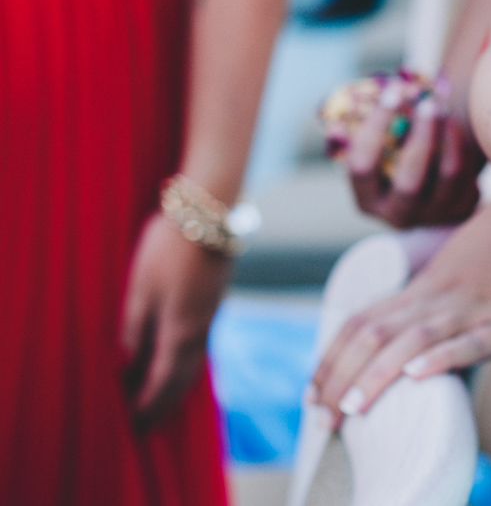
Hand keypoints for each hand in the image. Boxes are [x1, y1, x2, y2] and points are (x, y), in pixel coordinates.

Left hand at [120, 214, 231, 428]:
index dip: (148, 403)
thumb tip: (127, 363)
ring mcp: (211, 315)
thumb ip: (135, 327)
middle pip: (183, 377)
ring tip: (164, 399)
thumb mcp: (141, 288)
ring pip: (195, 362)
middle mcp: (200, 329)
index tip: (135, 422)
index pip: (162, 379)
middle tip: (148, 423)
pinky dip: (188, 363)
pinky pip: (201, 345)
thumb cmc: (169, 248)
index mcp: (179, 329)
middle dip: (165, 402)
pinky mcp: (215, 301)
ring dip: (178, 385)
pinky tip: (180, 360)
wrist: (210, 215)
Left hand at [309, 186, 490, 426]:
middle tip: (321, 419)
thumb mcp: (454, 278)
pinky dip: (443, 358)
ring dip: (378, 374)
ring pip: (415, 339)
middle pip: (376, 334)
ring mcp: (474, 308)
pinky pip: (473, 340)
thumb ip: (426, 309)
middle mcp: (438, 298)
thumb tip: (400, 352)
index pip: (361, 324)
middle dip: (343, 378)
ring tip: (353, 408)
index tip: (312, 396)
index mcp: (422, 290)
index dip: (332, 359)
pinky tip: (419, 376)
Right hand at [348, 96, 484, 228]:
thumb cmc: (397, 162)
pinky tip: (454, 126)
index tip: (392, 92)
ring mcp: (433, 216)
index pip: (362, 167)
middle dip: (421, 137)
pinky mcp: (462, 210)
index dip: (376, 127)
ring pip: (448, 174)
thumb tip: (401, 86)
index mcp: (367, 201)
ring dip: (449, 135)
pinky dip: (464, 145)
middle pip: (409, 181)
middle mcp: (398, 216)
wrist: (431, 199)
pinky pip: (468, 174)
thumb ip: (386, 126)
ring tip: (445, 109)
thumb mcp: (382, 153)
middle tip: (429, 102)